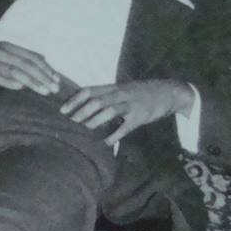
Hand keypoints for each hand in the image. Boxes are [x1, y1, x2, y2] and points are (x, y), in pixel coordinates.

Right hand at [0, 42, 60, 94]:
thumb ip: (16, 57)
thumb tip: (41, 60)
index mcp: (6, 46)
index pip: (31, 57)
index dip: (46, 68)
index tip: (57, 79)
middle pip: (26, 64)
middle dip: (43, 76)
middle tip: (54, 88)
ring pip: (14, 70)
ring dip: (31, 81)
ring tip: (43, 91)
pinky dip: (8, 81)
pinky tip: (19, 87)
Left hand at [60, 79, 194, 144]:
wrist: (168, 92)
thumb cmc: (140, 93)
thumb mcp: (122, 90)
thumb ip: (104, 97)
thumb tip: (83, 108)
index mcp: (113, 87)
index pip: (89, 90)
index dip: (74, 100)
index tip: (62, 110)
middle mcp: (120, 94)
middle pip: (97, 100)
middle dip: (81, 112)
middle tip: (71, 122)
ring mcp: (131, 104)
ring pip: (110, 110)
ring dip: (95, 121)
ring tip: (85, 130)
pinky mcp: (140, 116)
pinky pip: (125, 127)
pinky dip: (114, 135)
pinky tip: (106, 143)